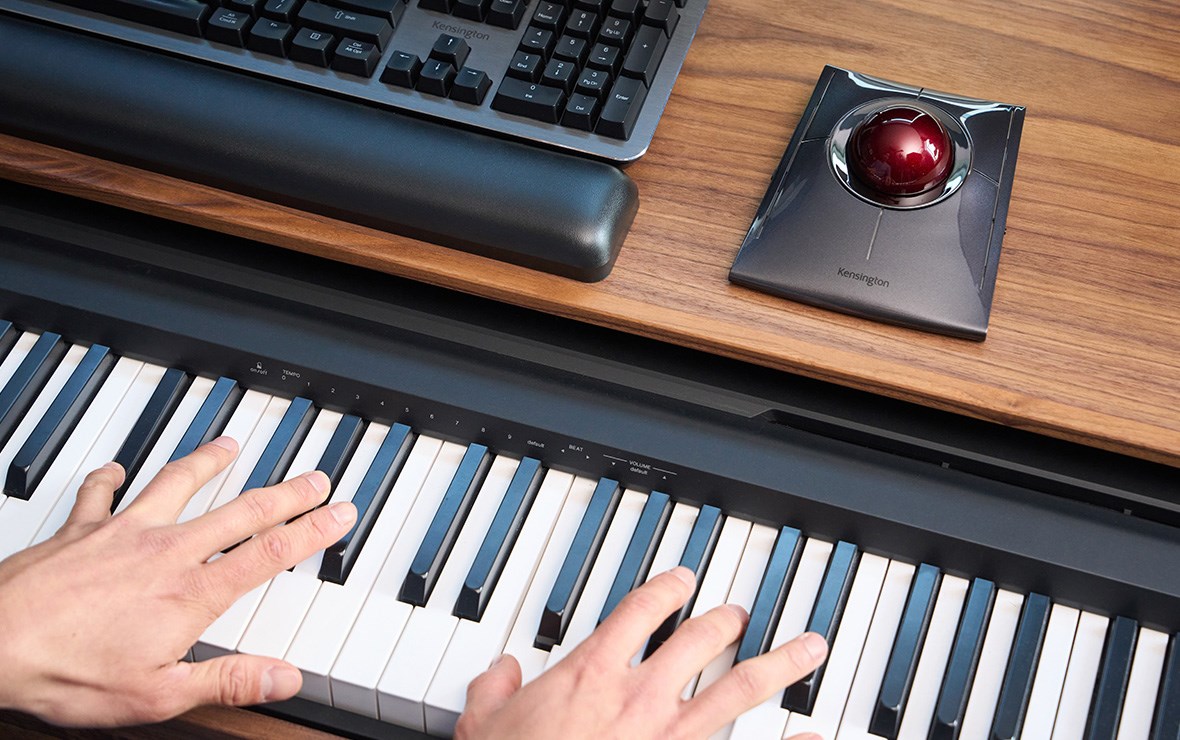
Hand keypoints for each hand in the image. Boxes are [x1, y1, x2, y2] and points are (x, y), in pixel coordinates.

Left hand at [0, 437, 356, 726]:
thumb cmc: (67, 671)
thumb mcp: (158, 695)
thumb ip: (228, 681)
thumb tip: (285, 678)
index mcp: (191, 593)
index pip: (269, 554)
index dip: (313, 531)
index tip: (340, 512)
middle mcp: (166, 551)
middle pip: (240, 512)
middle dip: (285, 492)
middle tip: (315, 476)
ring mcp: (123, 532)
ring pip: (179, 484)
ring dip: (210, 462)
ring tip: (231, 445)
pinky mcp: (81, 528)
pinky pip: (100, 492)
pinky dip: (111, 477)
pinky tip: (117, 467)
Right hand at [456, 566, 827, 739]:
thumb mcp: (482, 725)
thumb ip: (494, 689)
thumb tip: (502, 670)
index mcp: (592, 673)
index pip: (640, 610)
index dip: (666, 588)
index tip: (682, 581)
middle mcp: (641, 697)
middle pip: (699, 640)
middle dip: (726, 621)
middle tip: (739, 614)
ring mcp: (670, 738)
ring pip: (739, 690)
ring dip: (779, 664)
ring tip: (810, 648)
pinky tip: (816, 737)